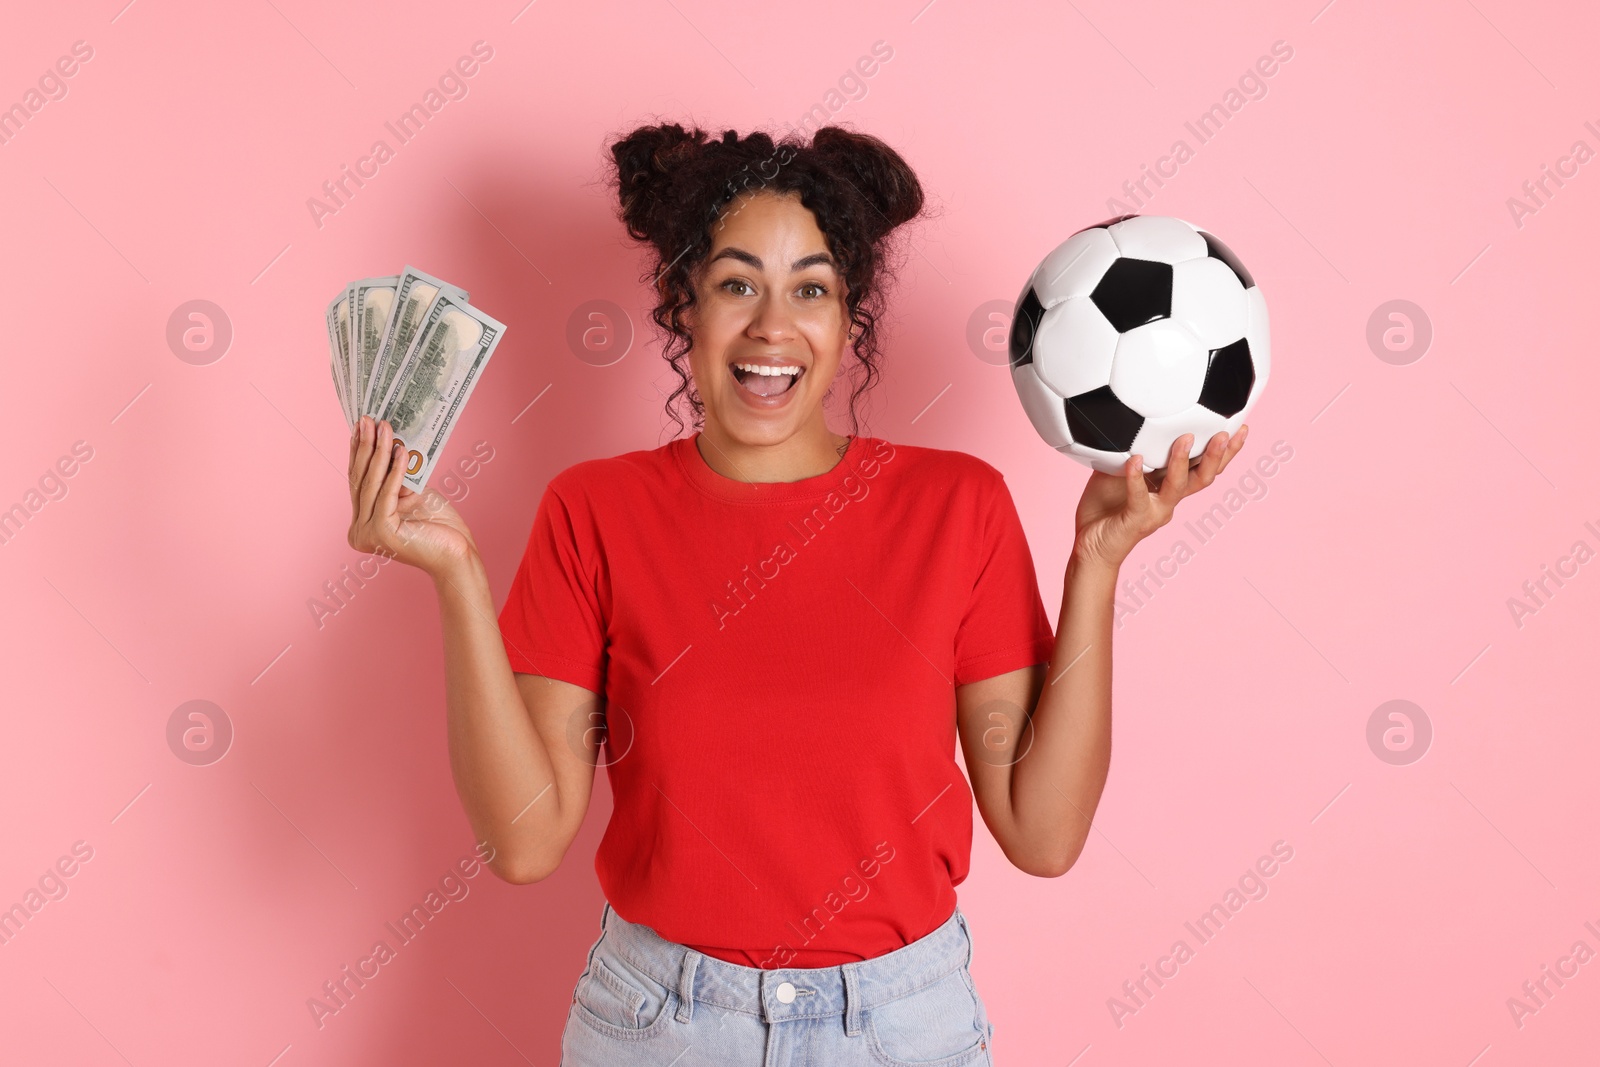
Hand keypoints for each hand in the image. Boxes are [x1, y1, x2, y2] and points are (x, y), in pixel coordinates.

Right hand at [347, 415, 478, 579]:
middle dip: (365, 446)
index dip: (358, 451)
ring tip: (384, 426)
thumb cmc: (438, 526)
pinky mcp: (382, 532)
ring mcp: (367, 534)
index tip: (361, 425)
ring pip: (372, 483)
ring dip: (379, 451)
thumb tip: (385, 442)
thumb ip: (393, 477)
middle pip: (361, 480)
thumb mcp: (410, 494)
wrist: (458, 554)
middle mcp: (358, 531)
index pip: (357, 481)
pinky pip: (388, 493)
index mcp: (362, 523)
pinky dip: (395, 471)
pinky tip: (400, 451)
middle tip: (368, 419)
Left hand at [1071, 425, 1248, 569]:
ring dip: (1182, 462)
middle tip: (1226, 433)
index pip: (1202, 467)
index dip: (1224, 451)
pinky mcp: (1136, 520)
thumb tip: (1125, 417)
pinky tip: (1134, 460)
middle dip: (1217, 456)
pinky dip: (1136, 478)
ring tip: (1185, 439)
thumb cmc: (1103, 508)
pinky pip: (1139, 497)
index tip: (1239, 427)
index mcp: (1169, 488)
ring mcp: (1155, 512)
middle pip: (1203, 477)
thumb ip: (1129, 449)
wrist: (1089, 547)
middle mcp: (1169, 500)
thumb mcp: (1117, 471)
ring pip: (1178, 486)